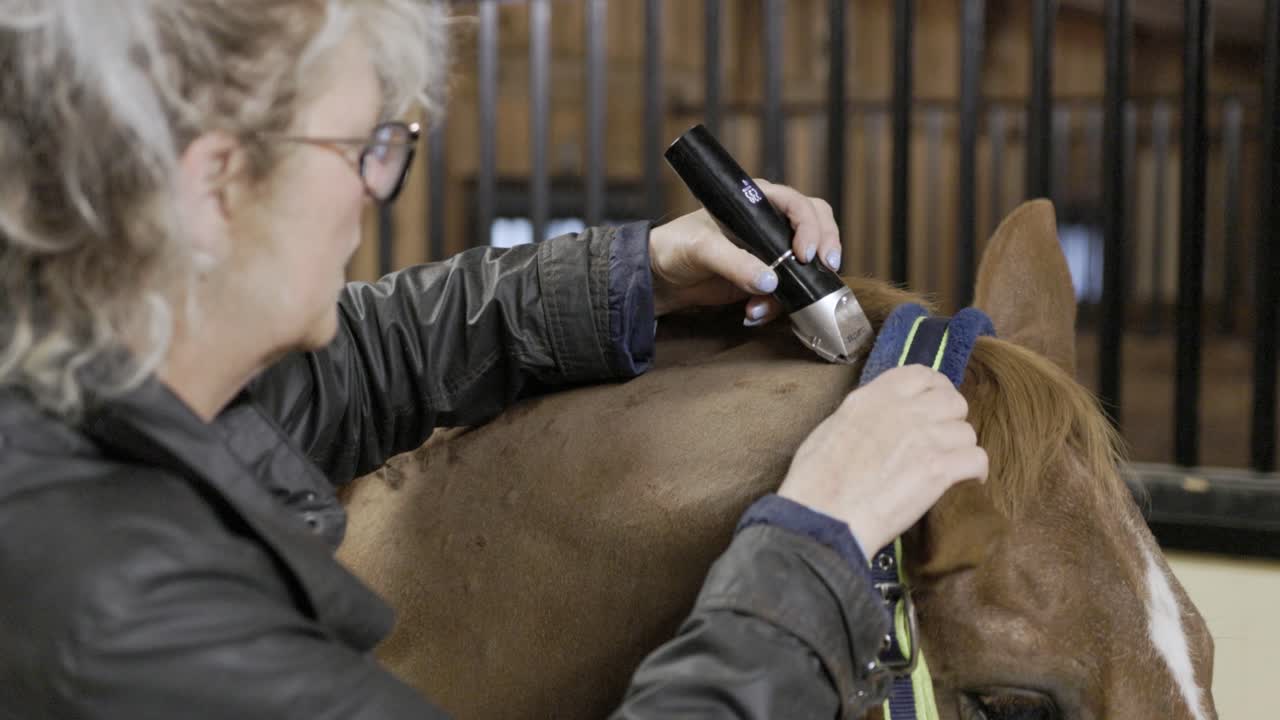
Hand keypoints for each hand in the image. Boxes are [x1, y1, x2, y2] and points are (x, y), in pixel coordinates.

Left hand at [648, 180, 842, 320]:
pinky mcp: (766, 278)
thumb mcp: (702, 249)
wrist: (662, 278)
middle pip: (817, 224)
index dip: (810, 226)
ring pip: (806, 262)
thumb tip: (770, 280)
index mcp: (756, 202)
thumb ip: (735, 263)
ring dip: (796, 286)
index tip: (805, 253)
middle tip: (826, 267)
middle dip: (825, 246)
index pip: (798, 205)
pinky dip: (776, 305)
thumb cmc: (676, 247)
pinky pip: (787, 290)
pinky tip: (753, 313)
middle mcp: (769, 223)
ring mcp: (771, 251)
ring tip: (763, 305)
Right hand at [777, 365, 987, 552]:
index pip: (922, 375)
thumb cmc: (815, 481)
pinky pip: (977, 459)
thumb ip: (863, 414)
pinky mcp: (939, 471)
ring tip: (948, 465)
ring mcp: (925, 439)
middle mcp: (904, 411)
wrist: (823, 518)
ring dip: (960, 449)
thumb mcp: (832, 428)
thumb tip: (880, 420)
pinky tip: (966, 481)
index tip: (933, 406)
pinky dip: (975, 471)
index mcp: (874, 397)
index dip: (935, 389)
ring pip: (967, 432)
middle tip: (942, 440)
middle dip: (951, 420)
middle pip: (953, 401)